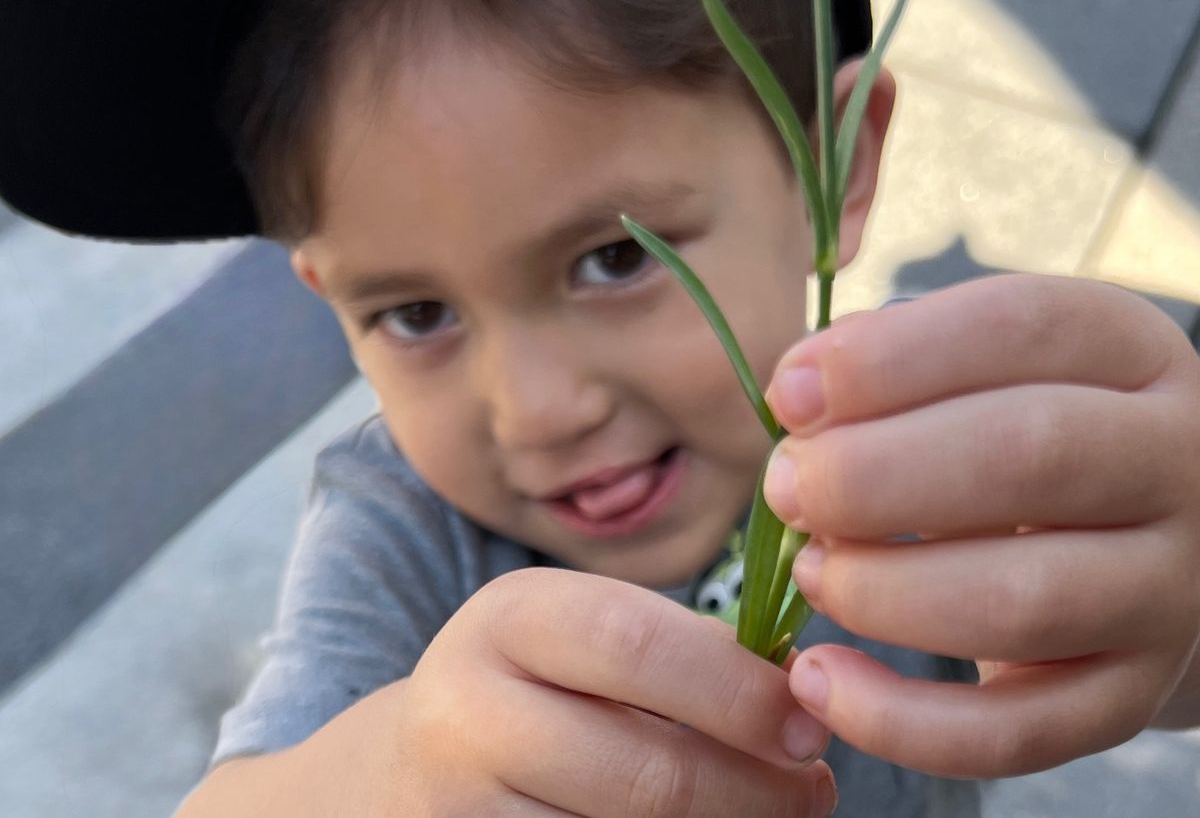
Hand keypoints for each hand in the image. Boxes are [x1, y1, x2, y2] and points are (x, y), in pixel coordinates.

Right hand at [391, 567, 836, 814]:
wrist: (408, 776)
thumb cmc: (532, 691)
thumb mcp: (578, 639)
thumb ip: (677, 649)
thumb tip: (798, 689)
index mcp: (508, 618)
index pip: (634, 644)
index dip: (737, 689)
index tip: (809, 722)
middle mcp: (468, 712)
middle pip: (647, 773)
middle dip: (754, 791)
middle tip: (813, 789)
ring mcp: (460, 808)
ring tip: (766, 811)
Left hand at [762, 273, 1199, 778]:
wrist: (1146, 542)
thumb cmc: (1022, 435)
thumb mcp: (986, 370)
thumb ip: (894, 365)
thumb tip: (795, 395)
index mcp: (1129, 352)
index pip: (1022, 326)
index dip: (890, 358)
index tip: (789, 393)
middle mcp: (1173, 463)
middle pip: (1032, 453)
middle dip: (875, 474)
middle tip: (787, 488)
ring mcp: (1167, 589)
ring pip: (1028, 600)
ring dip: (885, 591)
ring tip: (808, 570)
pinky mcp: (1131, 695)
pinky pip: (1021, 731)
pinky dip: (903, 721)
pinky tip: (819, 678)